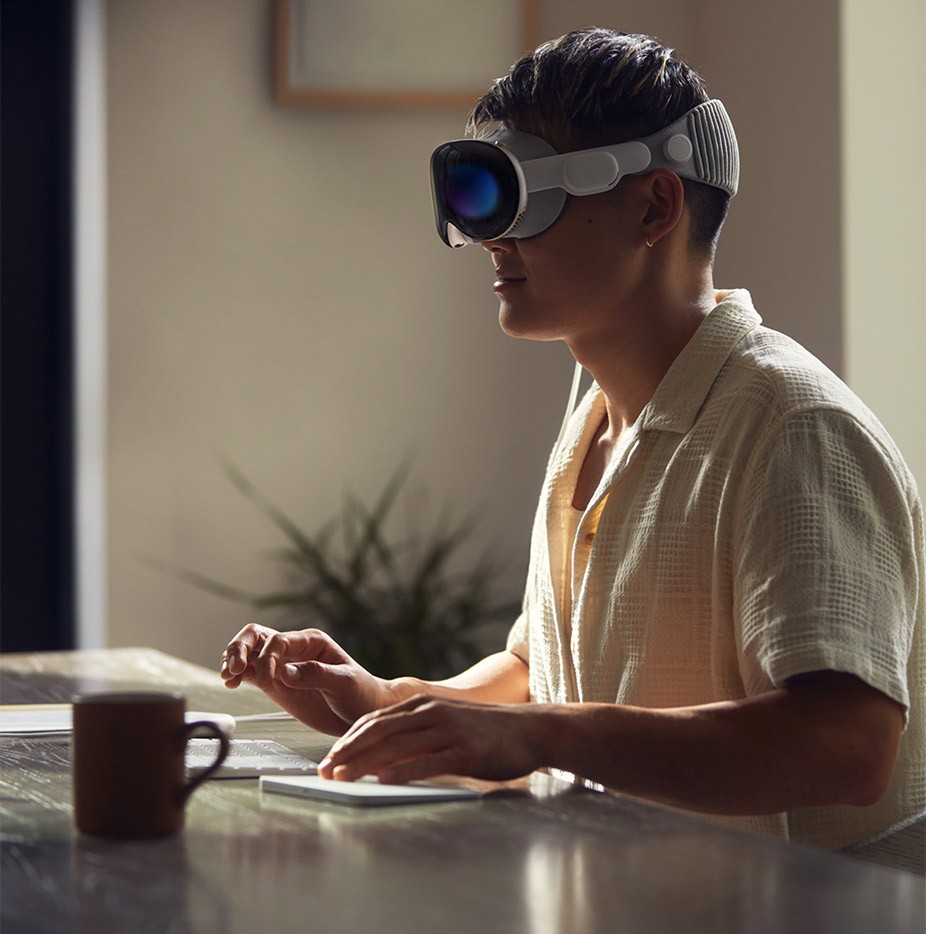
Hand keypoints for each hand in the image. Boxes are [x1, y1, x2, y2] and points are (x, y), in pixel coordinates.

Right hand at [220, 624, 393, 735]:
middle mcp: (295, 650)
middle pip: (257, 638)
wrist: (364, 714)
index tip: (269, 679)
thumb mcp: (345, 682)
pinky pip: (252, 674)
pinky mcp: (278, 685)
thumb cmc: (362, 693)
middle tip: (234, 669)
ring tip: (228, 677)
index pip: (279, 640)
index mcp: (312, 642)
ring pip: (250, 654)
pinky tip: (231, 683)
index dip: (267, 657)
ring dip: (234, 660)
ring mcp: (284, 667)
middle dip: (240, 649)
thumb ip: (316, 675)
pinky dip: (238, 675)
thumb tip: (285, 672)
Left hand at [317, 695, 543, 783]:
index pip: (374, 720)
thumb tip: (381, 764)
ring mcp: (447, 730)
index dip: (347, 740)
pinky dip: (402, 770)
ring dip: (364, 762)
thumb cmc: (486, 733)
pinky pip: (427, 761)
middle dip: (347, 752)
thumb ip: (416, 739)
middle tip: (324, 772)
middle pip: (378, 730)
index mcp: (423, 704)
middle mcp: (430, 712)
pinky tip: (384, 781)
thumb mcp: (446, 726)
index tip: (328, 759)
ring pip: (396, 745)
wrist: (532, 729)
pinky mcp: (464, 750)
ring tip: (342, 778)